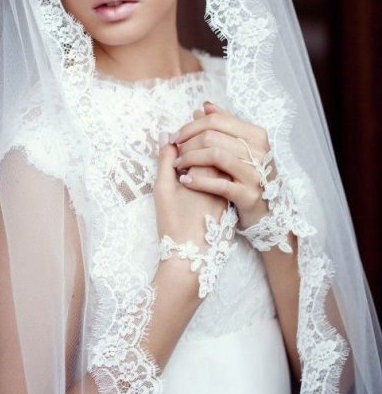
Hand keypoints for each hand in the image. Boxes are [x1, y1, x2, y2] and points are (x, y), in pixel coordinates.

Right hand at [153, 133, 229, 247]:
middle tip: (180, 147)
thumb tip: (165, 135)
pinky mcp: (231, 200)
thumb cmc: (173, 223)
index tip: (175, 140)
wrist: (190, 258)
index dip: (189, 136)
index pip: (203, 140)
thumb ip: (165, 159)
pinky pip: (223, 177)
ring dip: (205, 156)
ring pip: (220, 162)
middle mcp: (224, 178)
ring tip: (186, 164)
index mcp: (207, 172)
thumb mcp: (163, 189)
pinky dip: (211, 172)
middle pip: (215, 148)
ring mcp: (229, 189)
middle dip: (198, 142)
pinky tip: (196, 180)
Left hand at [169, 101, 274, 228]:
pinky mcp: (248, 195)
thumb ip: (224, 125)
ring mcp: (255, 173)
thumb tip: (205, 106)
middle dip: (187, 142)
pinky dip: (197, 180)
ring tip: (178, 165)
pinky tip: (185, 181)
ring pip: (214, 155)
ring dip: (190, 159)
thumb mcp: (241, 147)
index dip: (191, 126)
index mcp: (256, 135)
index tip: (176, 136)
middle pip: (212, 136)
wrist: (267, 212)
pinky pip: (218, 183)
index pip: (216, 120)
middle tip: (175, 151)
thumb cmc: (248, 175)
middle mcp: (259, 151)